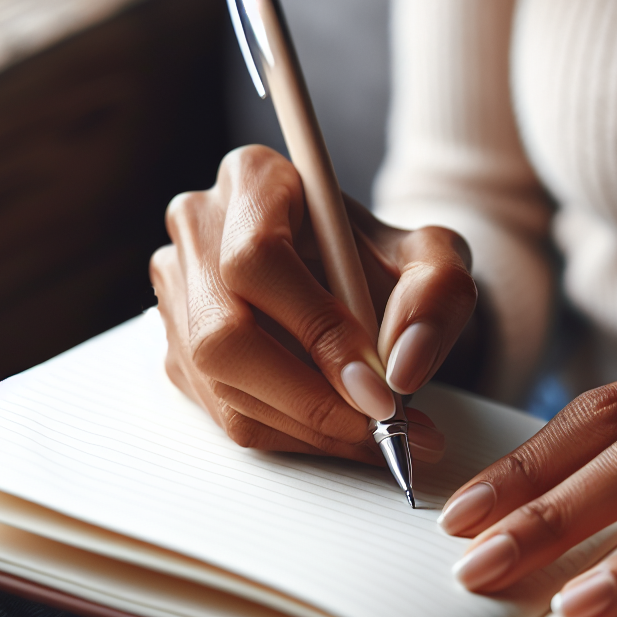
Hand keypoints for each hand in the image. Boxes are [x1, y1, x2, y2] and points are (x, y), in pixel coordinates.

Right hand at [150, 146, 476, 462]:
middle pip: (223, 334)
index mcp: (253, 179)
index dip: (315, 331)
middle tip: (380, 426)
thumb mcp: (437, 261)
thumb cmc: (389, 264)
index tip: (377, 387)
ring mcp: (179, 292)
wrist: (364, 285)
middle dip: (309, 399)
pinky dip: (292, 436)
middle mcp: (198, 228)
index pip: (257, 259)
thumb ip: (437, 297)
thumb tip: (401, 369)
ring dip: (308, 428)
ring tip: (380, 437)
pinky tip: (343, 433)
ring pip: (221, 384)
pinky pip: (224, 412)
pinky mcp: (179, 349)